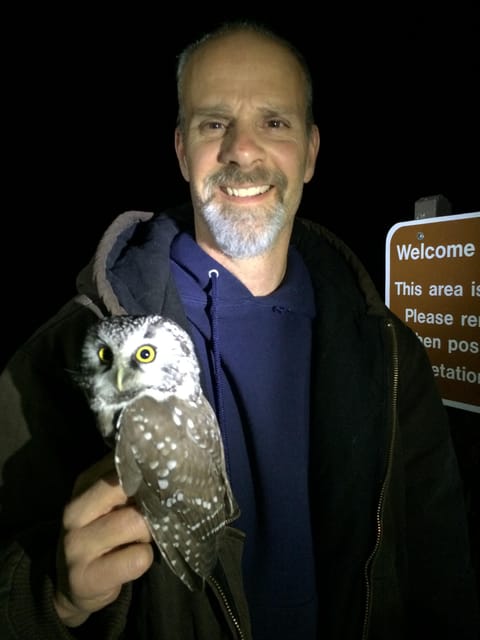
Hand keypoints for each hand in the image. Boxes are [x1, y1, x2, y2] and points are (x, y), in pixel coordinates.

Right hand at [54, 454, 153, 626]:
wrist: (72, 583)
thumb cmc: (101, 534)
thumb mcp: (107, 502)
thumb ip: (128, 483)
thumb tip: (164, 466)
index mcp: (83, 485)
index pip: (122, 465)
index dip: (149, 472)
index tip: (163, 481)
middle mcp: (74, 512)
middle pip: (127, 490)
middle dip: (149, 502)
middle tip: (154, 514)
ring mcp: (77, 546)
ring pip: (135, 523)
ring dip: (148, 532)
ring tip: (141, 539)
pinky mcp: (87, 578)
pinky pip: (136, 559)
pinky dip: (144, 558)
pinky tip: (134, 559)